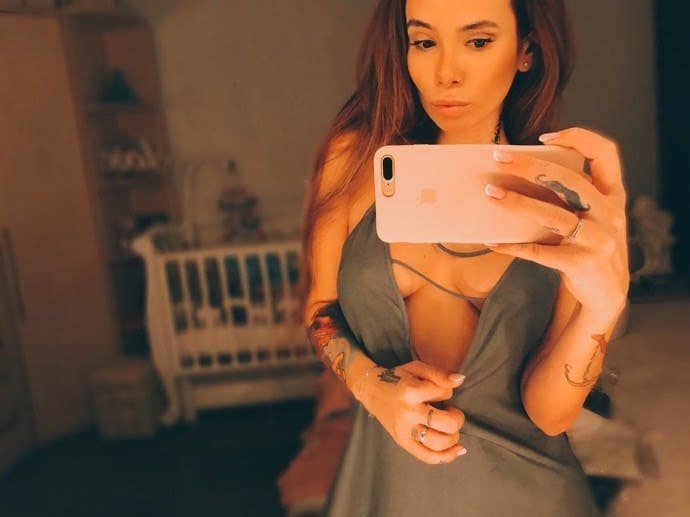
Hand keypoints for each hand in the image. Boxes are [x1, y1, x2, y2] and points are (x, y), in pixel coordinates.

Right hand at [359, 360, 466, 464]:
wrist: (371, 390)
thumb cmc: (398, 378)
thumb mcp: (417, 368)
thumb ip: (439, 374)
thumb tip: (460, 380)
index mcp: (412, 391)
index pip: (446, 394)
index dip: (449, 391)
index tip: (441, 391)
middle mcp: (408, 413)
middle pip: (447, 424)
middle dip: (457, 418)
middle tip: (451, 412)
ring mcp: (404, 430)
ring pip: (439, 444)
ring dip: (453, 437)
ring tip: (449, 428)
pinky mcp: (402, 442)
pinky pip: (428, 457)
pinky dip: (447, 456)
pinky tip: (457, 449)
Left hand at [483, 127, 629, 318]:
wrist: (608, 293)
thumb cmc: (591, 246)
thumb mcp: (593, 218)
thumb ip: (571, 197)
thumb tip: (520, 178)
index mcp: (613, 196)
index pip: (606, 154)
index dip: (578, 139)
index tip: (545, 137)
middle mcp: (609, 214)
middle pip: (569, 181)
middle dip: (531, 167)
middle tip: (500, 158)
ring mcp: (598, 239)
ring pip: (552, 215)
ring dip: (518, 202)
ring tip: (490, 193)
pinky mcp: (581, 263)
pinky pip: (539, 251)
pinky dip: (513, 246)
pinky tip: (492, 241)